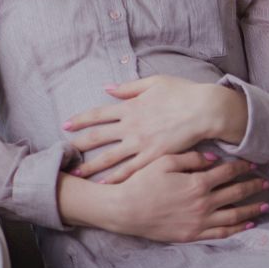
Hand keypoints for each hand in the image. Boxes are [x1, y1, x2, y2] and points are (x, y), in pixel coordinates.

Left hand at [65, 76, 246, 182]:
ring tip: (76, 176)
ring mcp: (141, 143)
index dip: (80, 120)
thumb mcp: (155, 82)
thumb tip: (107, 88)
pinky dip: (115, 178)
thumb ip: (129, 87)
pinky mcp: (154, 156)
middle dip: (78, 146)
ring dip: (91, 167)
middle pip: (98, 137)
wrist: (206, 110)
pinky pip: (131, 170)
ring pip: (110, 157)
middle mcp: (131, 126)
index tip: (66, 126)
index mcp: (130, 107)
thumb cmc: (183, 93)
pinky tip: (104, 185)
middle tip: (63, 154)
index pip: (98, 114)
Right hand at [109, 152, 268, 242]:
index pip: (228, 172)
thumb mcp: (165, 162)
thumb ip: (192, 159)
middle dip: (254, 186)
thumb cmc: (142, 182)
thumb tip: (215, 158)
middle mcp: (203, 203)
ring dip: (252, 209)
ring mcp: (199, 221)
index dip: (243, 166)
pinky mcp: (192, 235)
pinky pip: (221, 232)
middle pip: (236, 193)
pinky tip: (248, 224)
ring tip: (265, 204)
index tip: (253, 163)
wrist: (124, 210)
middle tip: (267, 182)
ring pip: (234, 215)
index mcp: (198, 183)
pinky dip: (237, 228)